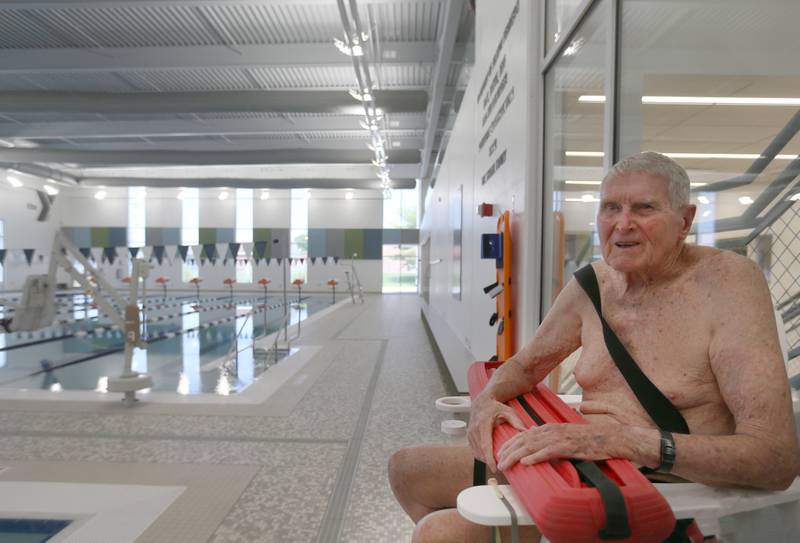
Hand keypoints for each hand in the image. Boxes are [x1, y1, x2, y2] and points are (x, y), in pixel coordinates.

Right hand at [467, 394, 526, 472]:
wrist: (482, 401)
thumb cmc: (496, 407)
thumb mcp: (508, 411)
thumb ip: (516, 421)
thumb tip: (525, 431)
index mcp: (483, 424)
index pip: (485, 445)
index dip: (489, 459)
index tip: (495, 468)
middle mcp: (474, 429)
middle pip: (480, 451)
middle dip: (489, 462)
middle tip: (501, 467)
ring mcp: (470, 433)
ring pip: (476, 452)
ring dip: (485, 460)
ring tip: (496, 463)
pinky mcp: (468, 436)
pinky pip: (473, 450)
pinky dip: (480, 455)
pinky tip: (489, 457)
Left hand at [496, 422, 623, 470]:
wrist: (610, 437)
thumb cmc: (590, 439)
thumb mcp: (567, 435)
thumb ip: (552, 438)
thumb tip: (538, 442)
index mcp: (550, 427)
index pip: (524, 434)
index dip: (510, 443)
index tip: (500, 451)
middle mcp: (552, 431)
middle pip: (524, 440)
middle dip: (508, 450)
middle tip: (497, 460)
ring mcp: (560, 438)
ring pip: (532, 446)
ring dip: (516, 455)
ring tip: (506, 463)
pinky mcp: (569, 447)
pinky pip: (549, 452)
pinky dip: (536, 457)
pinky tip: (526, 462)